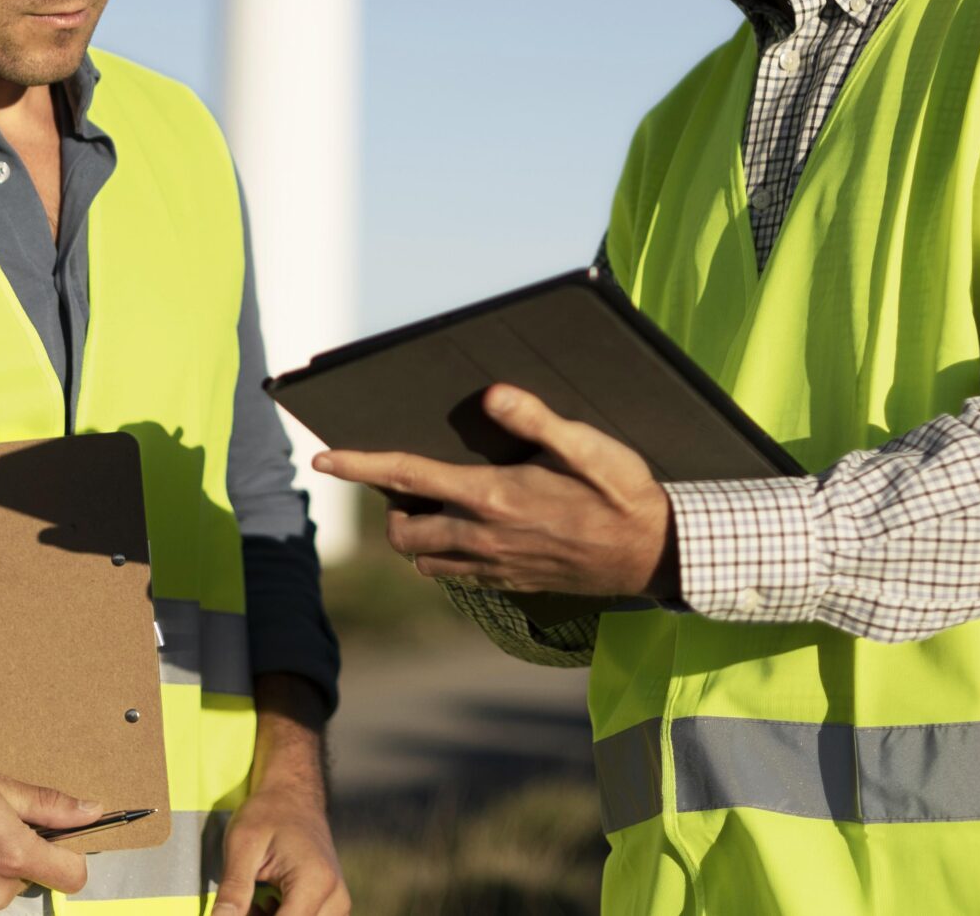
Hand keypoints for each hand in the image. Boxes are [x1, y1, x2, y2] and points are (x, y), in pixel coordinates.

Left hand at [212, 774, 346, 915]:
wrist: (294, 794)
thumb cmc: (268, 812)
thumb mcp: (242, 846)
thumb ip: (233, 891)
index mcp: (314, 882)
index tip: (236, 912)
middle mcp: (334, 896)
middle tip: (242, 906)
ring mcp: (338, 901)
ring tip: (253, 903)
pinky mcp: (334, 903)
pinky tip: (266, 904)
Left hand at [314, 384, 676, 598]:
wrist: (656, 554)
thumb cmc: (624, 493)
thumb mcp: (589, 446)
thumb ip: (536, 420)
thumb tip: (491, 395)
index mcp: (494, 497)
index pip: (406, 479)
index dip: (359, 467)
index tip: (323, 458)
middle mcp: (485, 537)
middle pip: (403, 532)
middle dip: (391, 510)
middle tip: (408, 483)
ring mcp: (497, 567)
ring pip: (425, 561)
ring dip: (418, 536)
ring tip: (437, 506)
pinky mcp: (511, 584)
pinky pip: (457, 577)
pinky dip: (447, 556)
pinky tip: (470, 532)